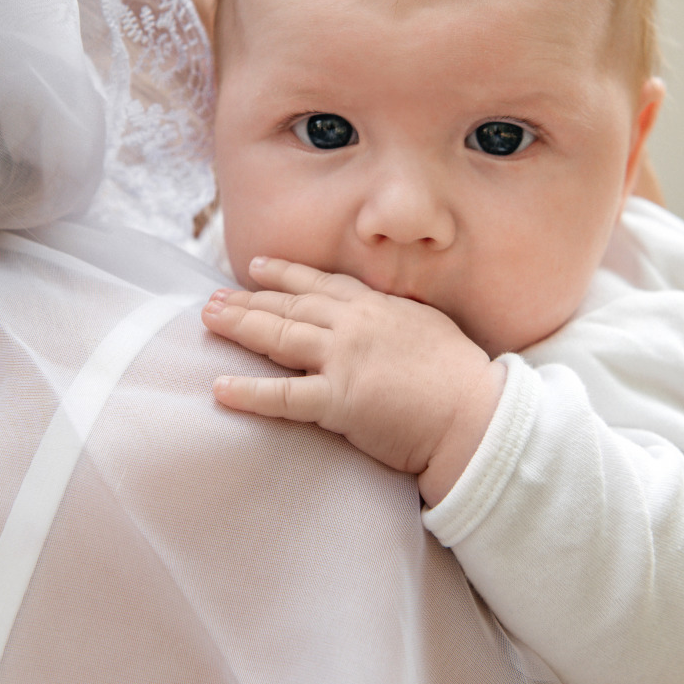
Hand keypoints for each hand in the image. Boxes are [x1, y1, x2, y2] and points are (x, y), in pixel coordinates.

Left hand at [200, 257, 505, 505]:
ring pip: (279, 336)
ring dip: (240, 326)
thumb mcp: (428, 327)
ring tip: (208, 320)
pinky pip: (283, 396)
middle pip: (290, 306)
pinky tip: (220, 388)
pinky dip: (249, 392)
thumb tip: (386, 314)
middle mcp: (353, 324)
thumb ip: (397, 317)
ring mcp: (343, 359)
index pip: (320, 285)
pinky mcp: (338, 400)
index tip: (256, 268)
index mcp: (376, 307)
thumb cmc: (460, 378)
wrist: (476, 415)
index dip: (284, 275)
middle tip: (213, 297)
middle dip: (248, 299)